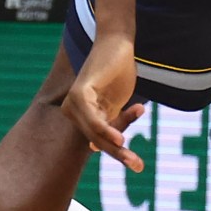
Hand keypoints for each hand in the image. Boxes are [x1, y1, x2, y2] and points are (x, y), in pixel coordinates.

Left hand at [62, 33, 143, 168]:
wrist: (118, 44)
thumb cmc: (118, 71)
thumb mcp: (116, 104)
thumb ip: (109, 123)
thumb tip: (94, 148)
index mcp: (79, 115)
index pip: (100, 140)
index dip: (118, 152)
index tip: (137, 165)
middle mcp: (71, 110)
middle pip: (97, 139)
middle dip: (119, 154)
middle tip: (138, 166)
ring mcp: (73, 102)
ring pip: (95, 132)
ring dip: (116, 146)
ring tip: (133, 159)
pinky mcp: (79, 93)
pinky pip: (93, 119)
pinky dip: (105, 130)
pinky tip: (120, 139)